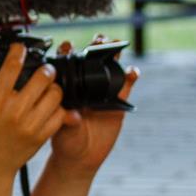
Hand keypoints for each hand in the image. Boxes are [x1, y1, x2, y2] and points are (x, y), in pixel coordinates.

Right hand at [0, 42, 66, 179]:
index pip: (12, 66)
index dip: (19, 51)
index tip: (20, 49)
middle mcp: (13, 112)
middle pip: (42, 77)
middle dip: (44, 68)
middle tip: (41, 69)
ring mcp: (30, 125)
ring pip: (55, 94)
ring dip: (53, 86)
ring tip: (47, 87)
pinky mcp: (41, 136)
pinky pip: (60, 113)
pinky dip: (58, 106)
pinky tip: (48, 105)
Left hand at [48, 38, 137, 173]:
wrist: (81, 158)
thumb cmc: (66, 141)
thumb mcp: (63, 131)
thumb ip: (68, 121)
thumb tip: (73, 115)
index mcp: (68, 89)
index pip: (67, 65)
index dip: (67, 52)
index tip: (66, 44)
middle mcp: (85, 87)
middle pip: (91, 61)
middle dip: (95, 46)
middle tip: (99, 38)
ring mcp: (102, 93)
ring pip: (110, 69)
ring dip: (114, 55)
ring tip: (117, 44)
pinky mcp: (118, 102)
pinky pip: (126, 86)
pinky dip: (130, 77)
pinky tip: (132, 72)